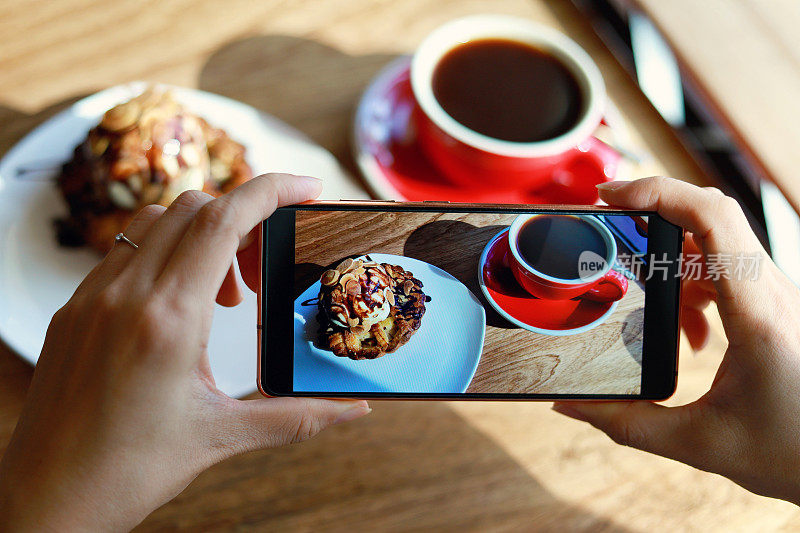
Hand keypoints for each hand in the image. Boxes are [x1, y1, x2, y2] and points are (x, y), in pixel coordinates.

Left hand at [0, 174, 370, 530]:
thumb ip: (296, 417)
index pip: (223, 220)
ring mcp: (92, 298)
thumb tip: (352, 409)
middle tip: (264, 266)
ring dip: (202, 237)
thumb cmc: (125, 473)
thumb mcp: (221, 438)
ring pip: (156, 223)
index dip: (272, 190)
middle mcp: (125, 296)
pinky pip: (125, 253)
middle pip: (194, 207)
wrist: (44, 500)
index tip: (307, 187)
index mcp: (168, 320)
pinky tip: (179, 306)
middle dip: (243, 220)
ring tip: (222, 295)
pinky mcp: (73, 310)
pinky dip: (164, 256)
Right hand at [552, 177, 799, 503]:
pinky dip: (693, 289)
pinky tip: (688, 333)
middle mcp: (771, 293)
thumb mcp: (701, 444)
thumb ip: (627, 424)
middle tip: (609, 237)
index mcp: (757, 314)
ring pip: (715, 246)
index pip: (712, 218)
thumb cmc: (794, 454)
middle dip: (652, 219)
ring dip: (672, 264)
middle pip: (709, 219)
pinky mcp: (773, 308)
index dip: (658, 192)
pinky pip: (727, 273)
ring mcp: (775, 297)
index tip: (610, 195)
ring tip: (647, 306)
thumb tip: (571, 406)